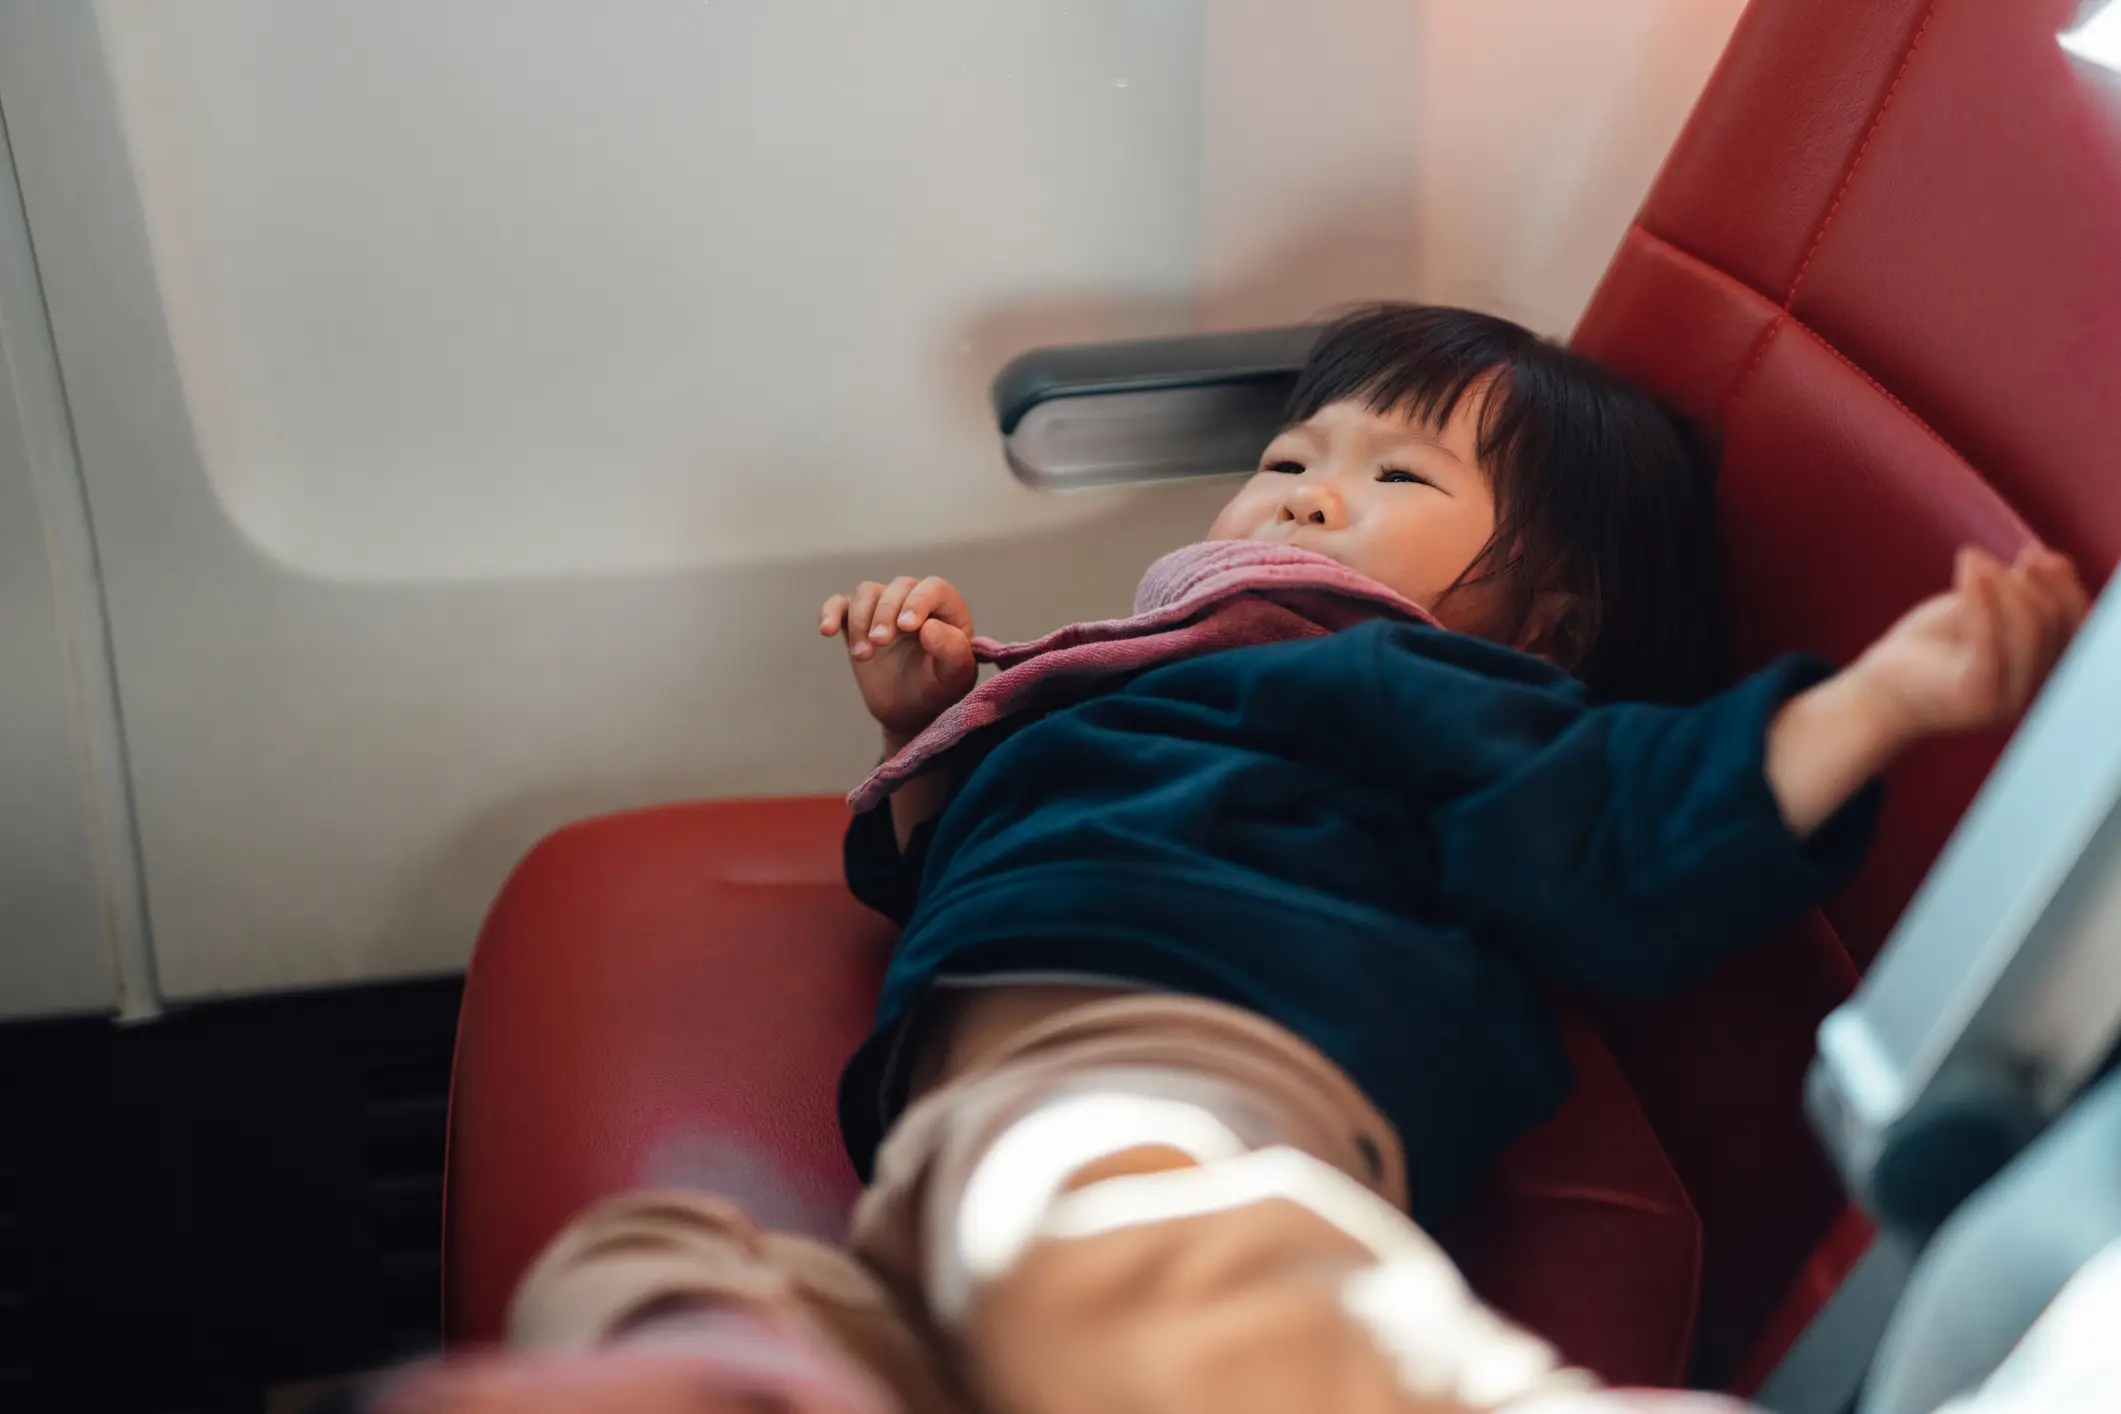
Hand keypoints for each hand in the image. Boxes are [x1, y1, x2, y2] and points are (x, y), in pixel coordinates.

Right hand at [820, 576, 976, 743]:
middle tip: (879, 643)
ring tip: (862, 656)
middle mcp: (915, 601)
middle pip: (897, 587)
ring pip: (867, 592)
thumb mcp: (955, 676)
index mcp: (946, 609)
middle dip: (885, 613)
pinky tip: (827, 630)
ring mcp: (884, 610)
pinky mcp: (857, 622)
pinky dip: (830, 611)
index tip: (906, 626)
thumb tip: (929, 627)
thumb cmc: (940, 689)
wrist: (912, 711)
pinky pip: (840, 604)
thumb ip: (952, 651)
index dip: (918, 601)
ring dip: (860, 619)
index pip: (933, 588)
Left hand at [1850, 545, 2088, 739]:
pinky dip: (1982, 596)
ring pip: (2029, 627)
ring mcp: (2007, 700)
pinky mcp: (1976, 695)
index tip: (2038, 554)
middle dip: (2036, 582)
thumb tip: (2054, 560)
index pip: (2076, 630)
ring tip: (1972, 557)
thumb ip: (2015, 595)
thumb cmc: (1927, 653)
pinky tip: (1968, 565)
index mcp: (2040, 678)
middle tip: (2007, 556)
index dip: (2065, 588)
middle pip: (2054, 624)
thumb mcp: (1977, 616)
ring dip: (2004, 582)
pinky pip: (1990, 638)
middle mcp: (2032, 695)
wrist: (1875, 695)